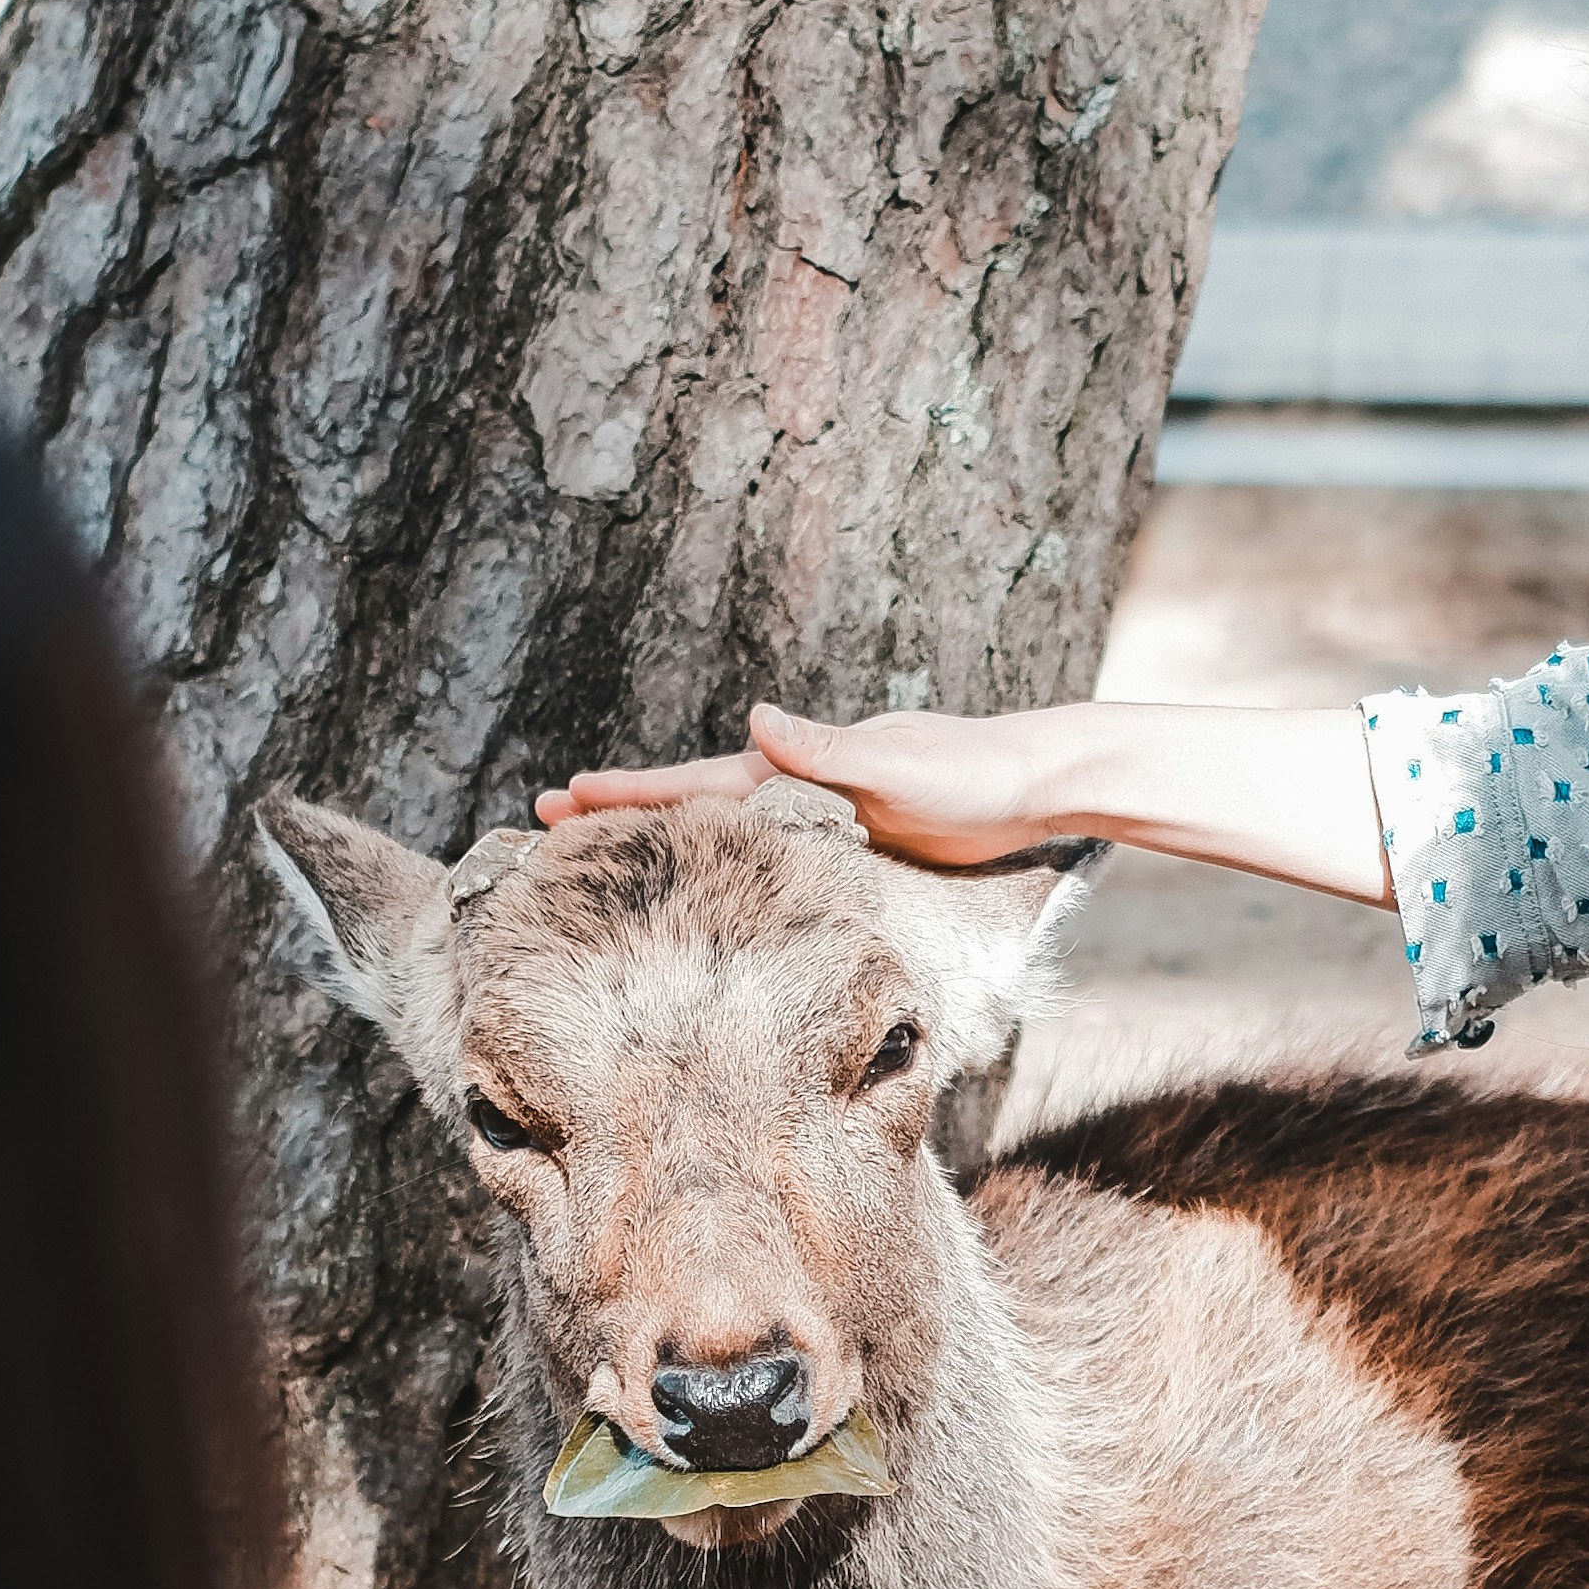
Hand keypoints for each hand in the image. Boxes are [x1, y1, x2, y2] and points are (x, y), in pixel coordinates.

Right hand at [541, 701, 1097, 868]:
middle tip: (550, 816)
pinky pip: (769, 846)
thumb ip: (828, 750)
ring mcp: (825, 808)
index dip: (630, 792)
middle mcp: (803, 783)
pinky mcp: (854, 835)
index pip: (697, 783)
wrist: (1038, 783)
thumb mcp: (899, 766)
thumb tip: (756, 719)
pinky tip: (714, 870)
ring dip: (668, 830)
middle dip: (624, 809)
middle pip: (694, 800)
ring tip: (610, 842)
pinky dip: (726, 853)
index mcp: (800, 769)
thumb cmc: (975, 776)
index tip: (564, 796)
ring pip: (726, 822)